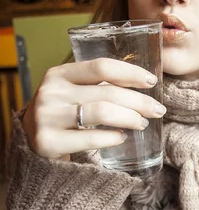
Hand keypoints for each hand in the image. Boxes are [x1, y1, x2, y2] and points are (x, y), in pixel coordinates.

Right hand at [22, 58, 165, 160]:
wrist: (29, 142)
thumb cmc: (62, 114)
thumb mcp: (71, 92)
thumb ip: (96, 86)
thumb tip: (143, 86)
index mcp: (59, 74)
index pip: (101, 67)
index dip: (130, 73)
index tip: (151, 81)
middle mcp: (51, 92)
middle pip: (107, 92)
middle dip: (139, 101)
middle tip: (158, 110)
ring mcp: (47, 117)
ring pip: (101, 112)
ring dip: (129, 117)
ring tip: (142, 123)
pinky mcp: (48, 142)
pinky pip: (89, 138)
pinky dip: (112, 137)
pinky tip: (122, 137)